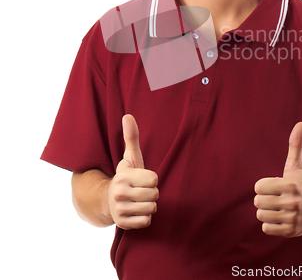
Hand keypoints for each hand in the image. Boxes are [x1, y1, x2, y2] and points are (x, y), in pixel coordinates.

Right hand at [108, 114, 158, 229]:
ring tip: (139, 200)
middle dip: (152, 192)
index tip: (142, 178)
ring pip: (152, 208)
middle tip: (141, 190)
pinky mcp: (123, 224)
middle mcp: (119, 193)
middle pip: (154, 194)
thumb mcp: (130, 157)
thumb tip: (128, 115)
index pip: (154, 179)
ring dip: (149, 205)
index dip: (152, 179)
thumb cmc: (126, 176)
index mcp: (123, 177)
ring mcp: (120, 210)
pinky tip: (136, 211)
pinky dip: (144, 217)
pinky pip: (146, 221)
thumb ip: (131, 137)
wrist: (108, 200)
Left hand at [254, 122, 301, 237]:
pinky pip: (267, 229)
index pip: (258, 187)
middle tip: (274, 198)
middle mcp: (291, 203)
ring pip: (261, 216)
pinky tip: (280, 218)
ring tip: (277, 208)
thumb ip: (296, 145)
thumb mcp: (297, 166)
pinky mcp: (291, 232)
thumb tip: (300, 123)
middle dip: (263, 200)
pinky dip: (271, 225)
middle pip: (257, 202)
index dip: (263, 186)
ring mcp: (292, 218)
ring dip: (266, 212)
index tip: (273, 186)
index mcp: (289, 185)